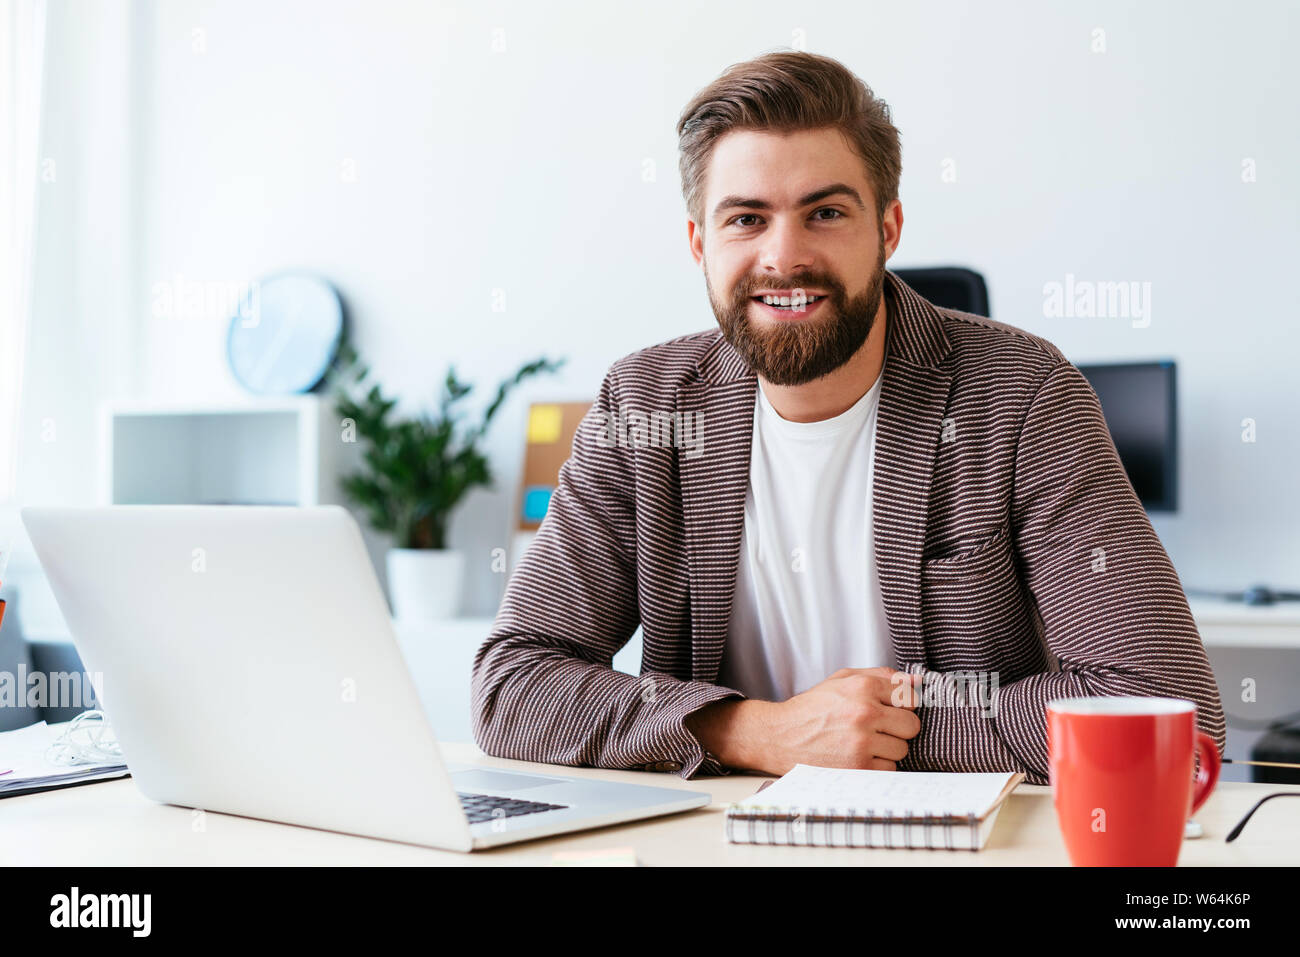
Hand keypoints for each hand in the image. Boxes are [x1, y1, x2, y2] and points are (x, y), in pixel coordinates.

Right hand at [685, 667, 922, 775]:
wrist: (780, 736)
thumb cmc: (813, 708)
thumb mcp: (842, 680)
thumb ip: (881, 676)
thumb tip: (917, 681)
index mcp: (862, 687)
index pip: (910, 697)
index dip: (901, 705)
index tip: (888, 709)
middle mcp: (864, 713)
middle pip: (912, 726)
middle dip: (898, 728)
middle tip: (878, 728)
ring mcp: (862, 742)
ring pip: (902, 749)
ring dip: (887, 749)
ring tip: (863, 742)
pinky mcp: (858, 767)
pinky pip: (889, 769)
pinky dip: (877, 765)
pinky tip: (857, 756)